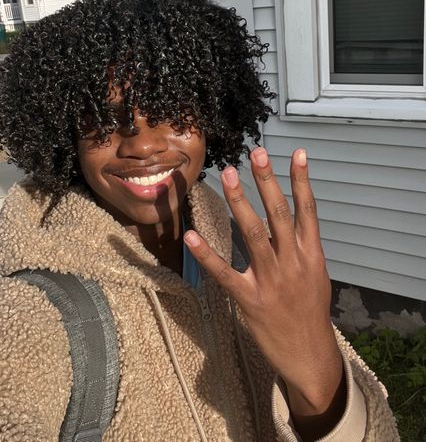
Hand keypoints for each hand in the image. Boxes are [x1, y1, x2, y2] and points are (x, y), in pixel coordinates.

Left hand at [184, 148, 345, 437]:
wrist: (310, 356)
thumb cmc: (310, 311)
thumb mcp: (317, 275)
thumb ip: (303, 246)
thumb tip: (294, 218)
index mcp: (311, 254)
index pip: (308, 209)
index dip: (302, 180)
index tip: (297, 153)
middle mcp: (293, 262)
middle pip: (279, 214)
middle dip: (267, 181)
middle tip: (256, 152)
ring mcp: (271, 280)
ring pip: (253, 234)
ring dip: (240, 201)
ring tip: (228, 174)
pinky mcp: (249, 299)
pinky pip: (224, 273)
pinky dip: (207, 253)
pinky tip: (192, 234)